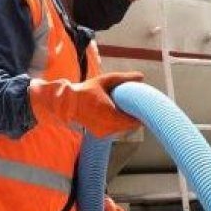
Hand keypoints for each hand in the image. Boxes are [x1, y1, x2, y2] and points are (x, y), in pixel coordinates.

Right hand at [29, 72, 143, 137]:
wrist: (67, 104)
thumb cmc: (86, 91)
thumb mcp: (104, 81)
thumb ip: (123, 78)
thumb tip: (141, 76)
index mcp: (110, 115)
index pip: (134, 122)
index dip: (141, 116)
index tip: (143, 107)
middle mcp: (108, 127)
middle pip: (130, 126)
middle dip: (133, 117)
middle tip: (135, 106)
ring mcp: (104, 132)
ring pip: (122, 129)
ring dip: (125, 121)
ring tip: (124, 108)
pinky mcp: (100, 134)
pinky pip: (114, 130)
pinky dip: (116, 123)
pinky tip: (114, 113)